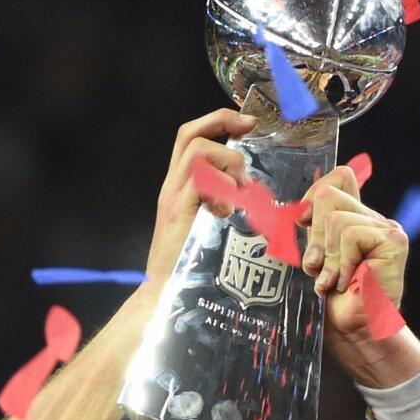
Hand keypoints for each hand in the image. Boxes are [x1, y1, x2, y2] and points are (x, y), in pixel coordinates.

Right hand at [143, 109, 255, 292]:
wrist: (163, 298)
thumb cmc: (192, 269)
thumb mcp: (210, 229)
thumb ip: (224, 207)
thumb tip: (256, 196)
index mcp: (180, 187)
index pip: (191, 137)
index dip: (218, 121)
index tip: (247, 124)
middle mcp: (172, 187)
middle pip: (190, 134)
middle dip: (222, 122)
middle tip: (250, 130)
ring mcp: (172, 198)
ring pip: (199, 151)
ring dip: (229, 163)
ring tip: (240, 192)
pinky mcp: (177, 213)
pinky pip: (200, 180)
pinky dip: (222, 187)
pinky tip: (229, 212)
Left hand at [299, 167, 419, 387]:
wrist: (356, 332)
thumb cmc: (334, 303)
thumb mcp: (315, 257)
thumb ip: (312, 229)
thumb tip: (296, 209)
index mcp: (356, 218)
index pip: (340, 176)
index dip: (314, 193)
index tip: (303, 223)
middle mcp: (373, 219)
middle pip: (329, 194)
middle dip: (314, 236)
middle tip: (318, 267)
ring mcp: (387, 228)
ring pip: (336, 218)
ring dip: (327, 256)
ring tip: (332, 280)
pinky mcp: (393, 241)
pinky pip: (351, 235)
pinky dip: (341, 262)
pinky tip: (347, 282)